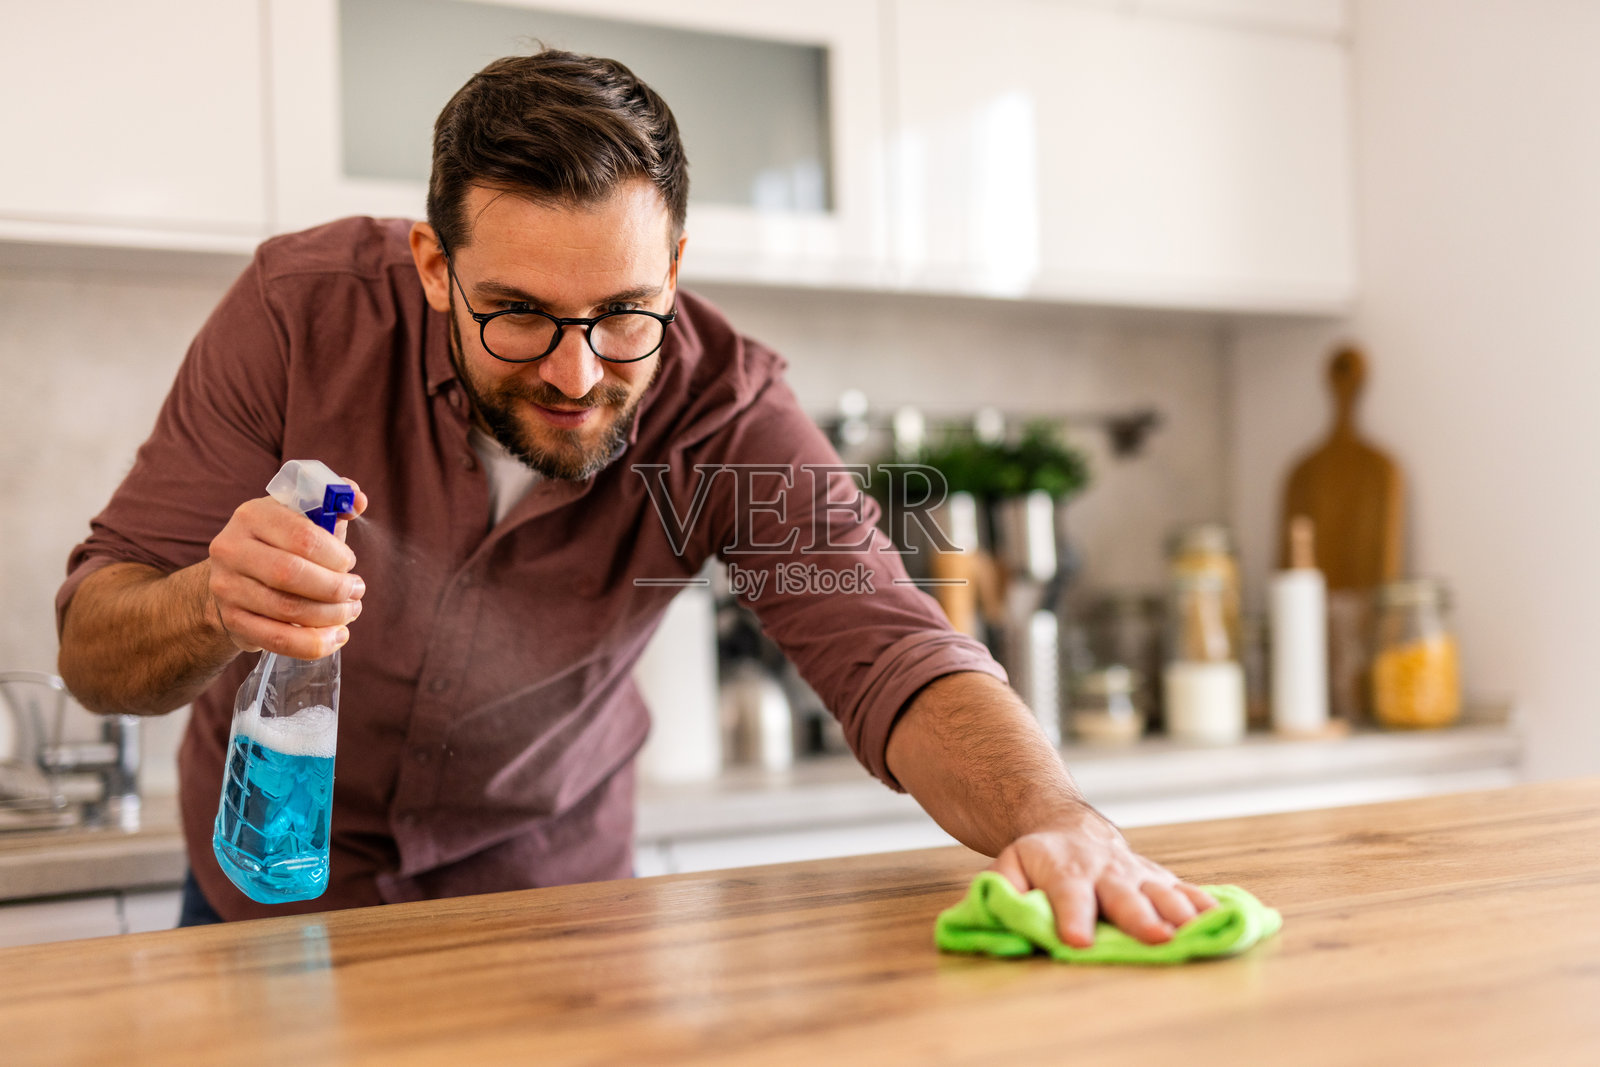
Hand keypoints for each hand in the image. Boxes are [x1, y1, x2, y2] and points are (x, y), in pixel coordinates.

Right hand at [206, 481, 368, 658]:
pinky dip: (314, 643)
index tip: (350, 563)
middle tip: (357, 591)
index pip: (302, 536)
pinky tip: (336, 637)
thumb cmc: (281, 543)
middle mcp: (232, 549)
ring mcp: (228, 587)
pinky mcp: (233, 621)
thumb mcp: (302, 516)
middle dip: (335, 587)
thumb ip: (332, 502)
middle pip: (292, 574)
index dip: (336, 554)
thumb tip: (357, 499)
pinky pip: (278, 639)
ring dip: (330, 615)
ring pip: (288, 609)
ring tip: (351, 611)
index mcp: (252, 515)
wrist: (236, 576)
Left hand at [988, 807, 1216, 946]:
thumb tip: (999, 908)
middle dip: (1140, 918)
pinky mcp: (1159, 878)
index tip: (1077, 941)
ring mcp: (1137, 873)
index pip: (1068, 894)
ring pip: (1162, 892)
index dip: (1072, 917)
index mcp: (1064, 870)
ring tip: (1199, 933)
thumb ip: (1003, 887)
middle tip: (1158, 939)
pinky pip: (1186, 891)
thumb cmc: (1039, 859)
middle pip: (1124, 896)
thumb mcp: (1010, 864)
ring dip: (1181, 913)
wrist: (1069, 825)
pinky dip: (1206, 905)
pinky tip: (1226, 919)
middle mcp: (1105, 871)